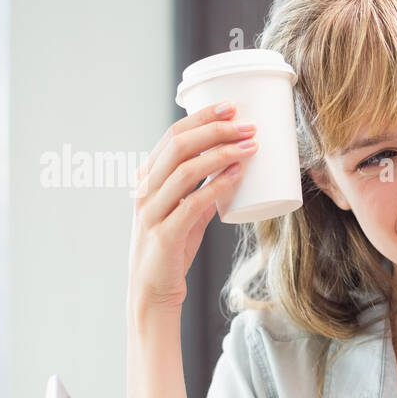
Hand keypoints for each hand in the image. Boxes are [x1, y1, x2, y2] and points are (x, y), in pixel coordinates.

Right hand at [126, 101, 257, 316]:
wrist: (152, 291)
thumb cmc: (170, 250)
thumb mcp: (185, 213)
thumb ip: (201, 191)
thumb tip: (232, 170)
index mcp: (148, 178)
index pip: (173, 136)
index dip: (201, 118)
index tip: (231, 106)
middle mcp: (145, 189)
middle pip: (179, 145)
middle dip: (215, 130)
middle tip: (248, 124)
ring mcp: (152, 211)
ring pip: (185, 170)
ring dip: (221, 154)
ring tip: (250, 146)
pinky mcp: (164, 235)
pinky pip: (192, 203)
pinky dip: (216, 186)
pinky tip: (237, 176)